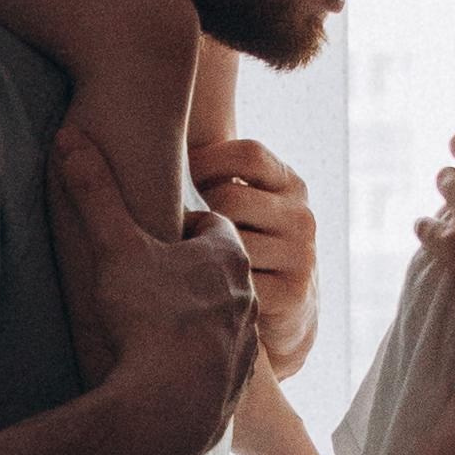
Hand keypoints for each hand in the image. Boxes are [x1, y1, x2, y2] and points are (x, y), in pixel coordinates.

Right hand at [53, 129, 258, 454]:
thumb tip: (69, 137)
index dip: (179, 230)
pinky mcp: (238, 386)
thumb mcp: (113, 246)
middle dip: (188, 274)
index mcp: (227, 255)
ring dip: (195, 319)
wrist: (169, 407)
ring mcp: (247, 344)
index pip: (212, 226)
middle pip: (220, 273)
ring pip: (223, 319)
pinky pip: (218, 365)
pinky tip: (164, 370)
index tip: (152, 241)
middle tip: (149, 281)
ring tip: (155, 327)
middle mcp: (248, 296)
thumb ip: (93, 191)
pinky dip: (196, 363)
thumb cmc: (147, 319)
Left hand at [187, 136, 318, 376]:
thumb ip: (219, 176)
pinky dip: (211, 285)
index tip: (175, 180)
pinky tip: (198, 288)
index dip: (204, 162)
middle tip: (167, 229)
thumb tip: (152, 142)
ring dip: (196, 252)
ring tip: (177, 259)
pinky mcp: (293, 294)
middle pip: (231, 199)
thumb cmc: (247, 245)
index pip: (248, 154)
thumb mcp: (246, 205)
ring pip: (230, 243)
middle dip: (194, 213)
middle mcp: (302, 217)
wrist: (286, 312)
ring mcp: (301, 256)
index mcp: (291, 185)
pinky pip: (237, 281)